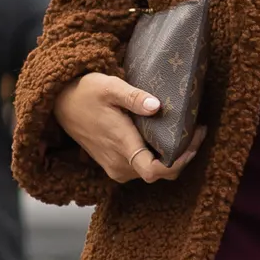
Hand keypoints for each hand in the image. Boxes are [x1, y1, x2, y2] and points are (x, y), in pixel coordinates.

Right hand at [52, 72, 205, 185]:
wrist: (61, 104)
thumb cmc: (86, 92)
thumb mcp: (110, 87)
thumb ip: (134, 97)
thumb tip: (157, 106)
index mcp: (121, 146)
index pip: (155, 171)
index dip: (180, 162)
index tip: (194, 141)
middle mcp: (119, 164)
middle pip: (160, 173)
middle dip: (183, 156)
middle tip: (198, 130)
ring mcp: (116, 168)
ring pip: (153, 172)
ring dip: (172, 157)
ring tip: (187, 132)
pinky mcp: (114, 165)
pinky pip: (143, 168)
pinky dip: (158, 157)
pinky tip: (167, 138)